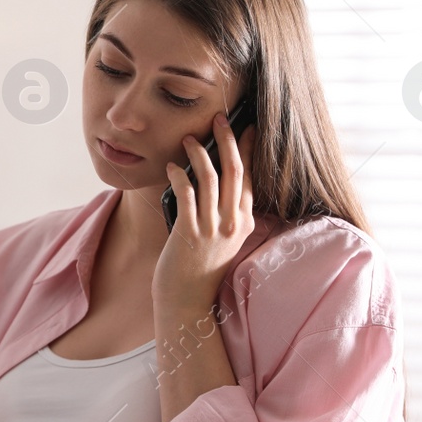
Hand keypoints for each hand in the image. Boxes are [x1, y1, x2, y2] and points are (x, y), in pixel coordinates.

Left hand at [153, 111, 256, 312]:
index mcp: (245, 222)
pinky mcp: (189, 233)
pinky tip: (170, 167)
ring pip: (211, 178)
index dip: (249, 149)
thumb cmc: (200, 271)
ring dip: (199, 153)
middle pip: (235, 170)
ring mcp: (212, 228)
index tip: (248, 127)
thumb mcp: (223, 241)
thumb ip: (224, 214)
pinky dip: (178, 175)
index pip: (251, 177)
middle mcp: (233, 223)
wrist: (188, 304)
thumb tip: (213, 180)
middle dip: (228, 139)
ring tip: (188, 139)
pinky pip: (186, 194)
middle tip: (219, 118)